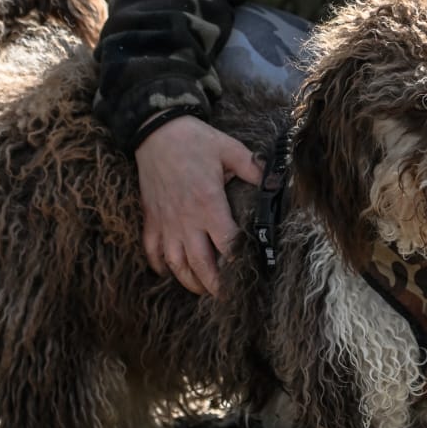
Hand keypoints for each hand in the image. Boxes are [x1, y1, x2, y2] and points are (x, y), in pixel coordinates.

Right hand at [135, 116, 262, 295]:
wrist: (156, 130)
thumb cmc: (194, 140)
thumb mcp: (230, 149)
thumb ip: (254, 168)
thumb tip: (276, 180)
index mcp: (209, 204)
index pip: (227, 244)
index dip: (238, 263)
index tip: (248, 274)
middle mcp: (186, 219)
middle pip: (201, 264)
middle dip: (215, 285)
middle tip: (227, 297)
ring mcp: (166, 222)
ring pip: (176, 264)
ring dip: (189, 281)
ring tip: (202, 289)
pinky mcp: (150, 219)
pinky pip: (152, 252)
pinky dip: (160, 266)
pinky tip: (169, 272)